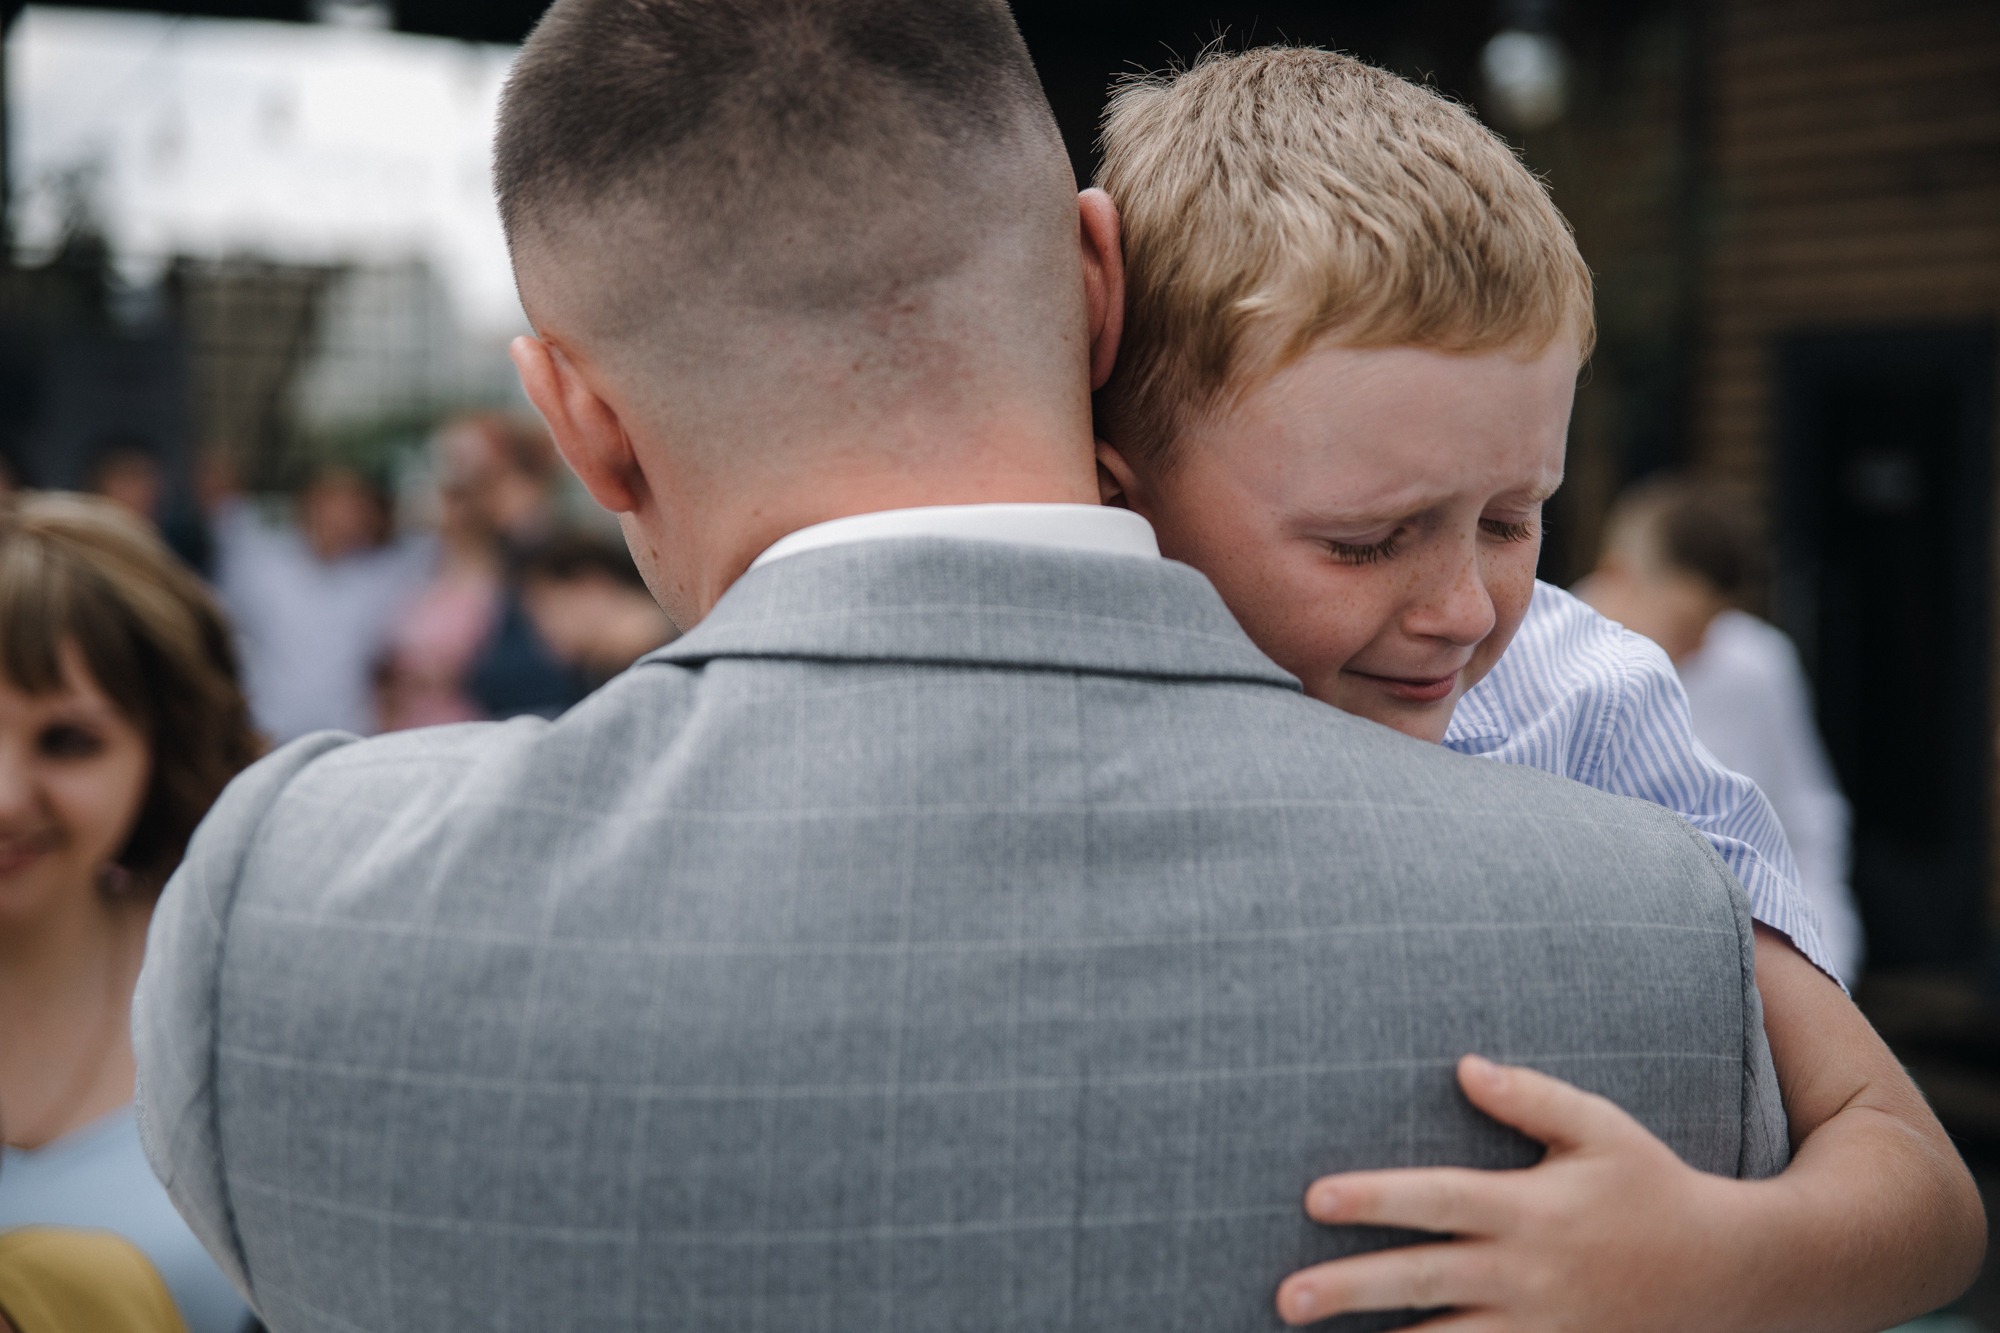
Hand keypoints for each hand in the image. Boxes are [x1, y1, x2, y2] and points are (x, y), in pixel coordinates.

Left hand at [1275, 1054, 1751, 1331]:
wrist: (1730, 1273)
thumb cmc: (1650, 1185)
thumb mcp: (1600, 1129)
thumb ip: (1531, 1097)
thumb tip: (1463, 1064)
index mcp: (1531, 1207)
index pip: (1439, 1199)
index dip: (1376, 1198)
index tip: (1313, 1198)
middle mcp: (1527, 1273)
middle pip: (1424, 1281)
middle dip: (1350, 1290)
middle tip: (1284, 1298)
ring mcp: (1540, 1327)